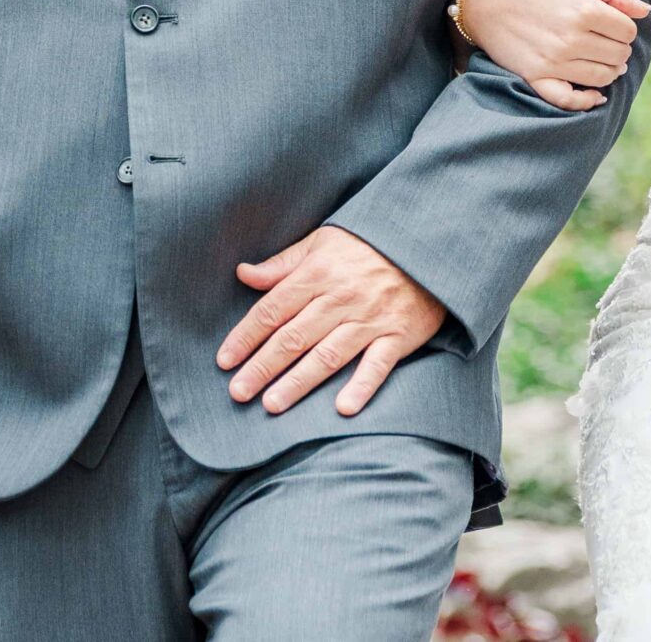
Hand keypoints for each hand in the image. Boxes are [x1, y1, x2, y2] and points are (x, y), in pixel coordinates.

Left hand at [218, 226, 446, 416]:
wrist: (426, 244)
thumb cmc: (366, 245)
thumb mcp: (322, 242)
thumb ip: (283, 264)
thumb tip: (243, 273)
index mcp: (317, 274)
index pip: (273, 309)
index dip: (246, 336)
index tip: (224, 361)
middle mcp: (341, 298)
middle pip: (294, 337)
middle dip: (263, 366)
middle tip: (238, 393)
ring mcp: (370, 319)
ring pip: (328, 355)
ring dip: (299, 381)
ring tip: (272, 404)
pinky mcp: (397, 335)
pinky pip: (378, 364)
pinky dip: (361, 385)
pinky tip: (343, 408)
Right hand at [457, 0, 650, 110]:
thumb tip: (645, 10)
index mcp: (583, 9)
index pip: (628, 31)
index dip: (626, 26)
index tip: (614, 21)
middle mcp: (571, 39)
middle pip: (619, 55)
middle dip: (619, 47)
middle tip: (607, 38)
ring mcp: (552, 62)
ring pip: (602, 78)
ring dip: (610, 69)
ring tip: (602, 58)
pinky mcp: (535, 77)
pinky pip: (569, 100)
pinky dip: (587, 101)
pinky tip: (596, 95)